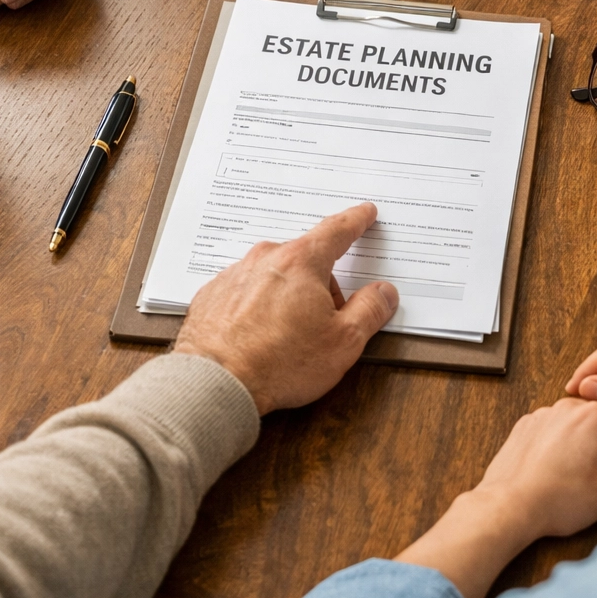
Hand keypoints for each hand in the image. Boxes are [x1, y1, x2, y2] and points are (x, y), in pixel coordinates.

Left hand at [173, 203, 398, 414]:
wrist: (215, 384)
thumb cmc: (279, 363)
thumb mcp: (343, 342)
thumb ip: (369, 311)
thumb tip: (384, 293)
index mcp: (301, 262)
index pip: (336, 231)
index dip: (355, 221)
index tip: (364, 213)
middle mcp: (266, 259)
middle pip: (306, 261)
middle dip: (321, 287)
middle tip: (325, 325)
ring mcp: (235, 275)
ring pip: (274, 277)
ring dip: (287, 298)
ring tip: (285, 341)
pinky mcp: (213, 296)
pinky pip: (245, 293)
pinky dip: (256, 309)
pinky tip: (258, 339)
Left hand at [395, 399, 596, 597]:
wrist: (509, 505)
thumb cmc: (563, 499)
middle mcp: (571, 404)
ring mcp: (545, 412)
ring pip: (580, 423)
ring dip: (585, 443)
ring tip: (575, 475)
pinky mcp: (526, 423)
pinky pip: (555, 428)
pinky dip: (560, 444)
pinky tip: (553, 469)